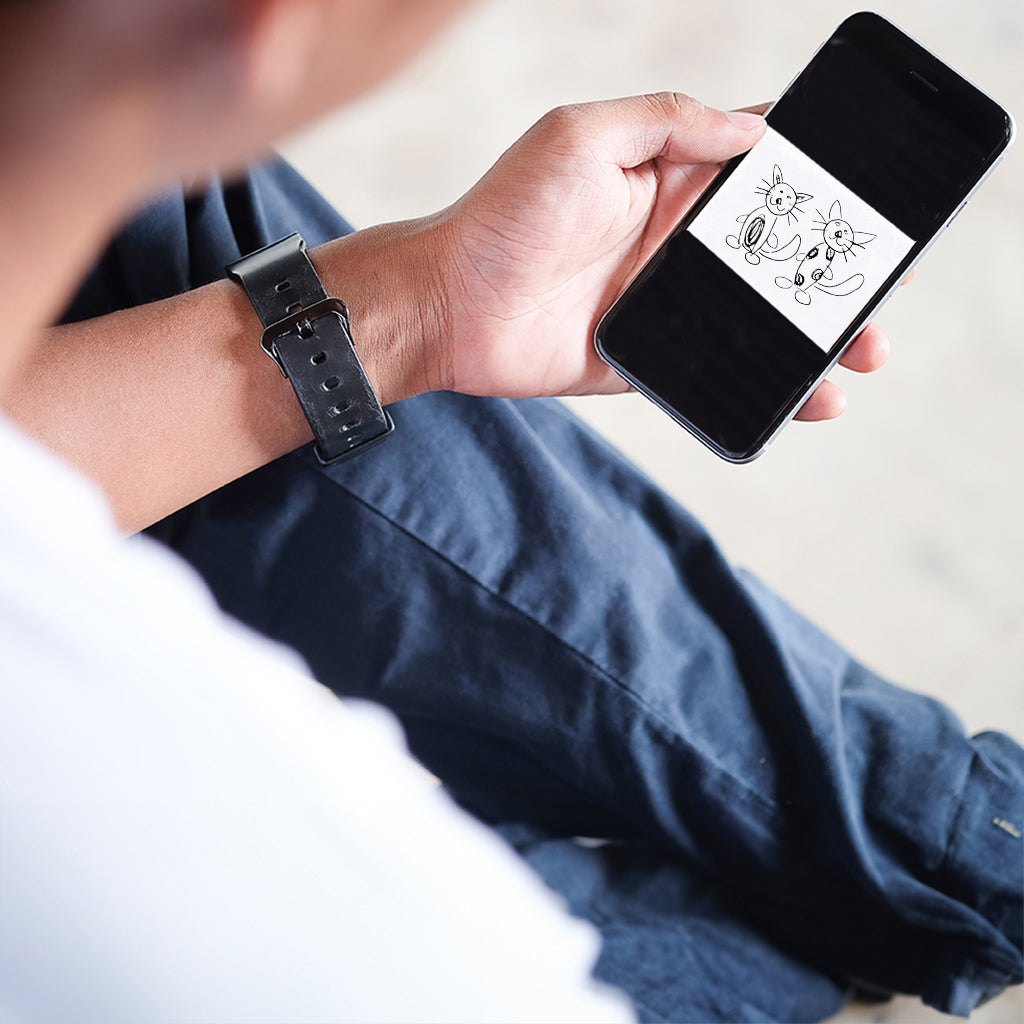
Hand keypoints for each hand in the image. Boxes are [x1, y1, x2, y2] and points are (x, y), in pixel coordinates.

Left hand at [429, 93, 887, 417]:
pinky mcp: (648, 360)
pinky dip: (762, 386)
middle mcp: (674, 243)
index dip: (816, 181)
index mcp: (669, 182)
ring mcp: (665, 305)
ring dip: (813, 334)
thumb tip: (752, 129)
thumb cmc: (505, 215)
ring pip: (757, 319)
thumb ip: (666, 124)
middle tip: (880, 285)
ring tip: (862, 350)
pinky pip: (716, 374)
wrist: (451, 306)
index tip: (869, 197)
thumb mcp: (580, 137)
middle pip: (774, 253)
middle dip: (831, 268)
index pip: (759, 173)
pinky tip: (806, 397)